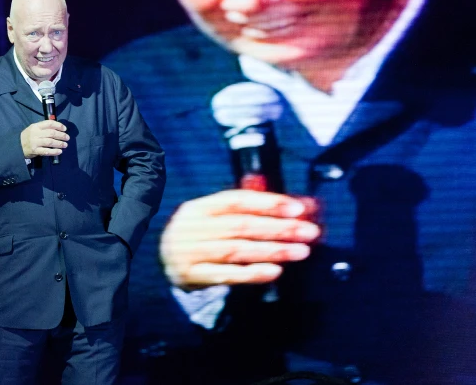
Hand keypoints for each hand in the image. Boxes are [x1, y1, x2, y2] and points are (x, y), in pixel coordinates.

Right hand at [20, 121, 68, 158]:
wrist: (16, 145)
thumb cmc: (28, 136)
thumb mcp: (34, 128)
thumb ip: (44, 127)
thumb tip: (57, 128)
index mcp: (36, 126)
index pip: (49, 124)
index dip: (59, 125)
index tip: (65, 129)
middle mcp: (36, 133)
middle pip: (51, 133)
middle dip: (61, 135)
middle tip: (67, 138)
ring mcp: (35, 142)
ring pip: (50, 142)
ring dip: (59, 143)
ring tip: (65, 145)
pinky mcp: (35, 151)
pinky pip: (46, 151)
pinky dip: (54, 151)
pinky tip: (60, 151)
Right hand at [160, 190, 319, 288]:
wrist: (166, 263)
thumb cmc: (201, 236)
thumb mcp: (216, 217)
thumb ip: (250, 204)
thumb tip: (295, 200)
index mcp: (198, 207)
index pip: (236, 200)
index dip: (268, 202)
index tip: (298, 208)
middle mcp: (190, 227)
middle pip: (241, 225)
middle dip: (279, 228)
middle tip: (309, 232)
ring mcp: (188, 252)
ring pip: (236, 249)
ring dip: (273, 250)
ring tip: (301, 251)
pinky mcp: (191, 276)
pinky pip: (226, 274)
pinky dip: (252, 273)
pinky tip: (275, 271)